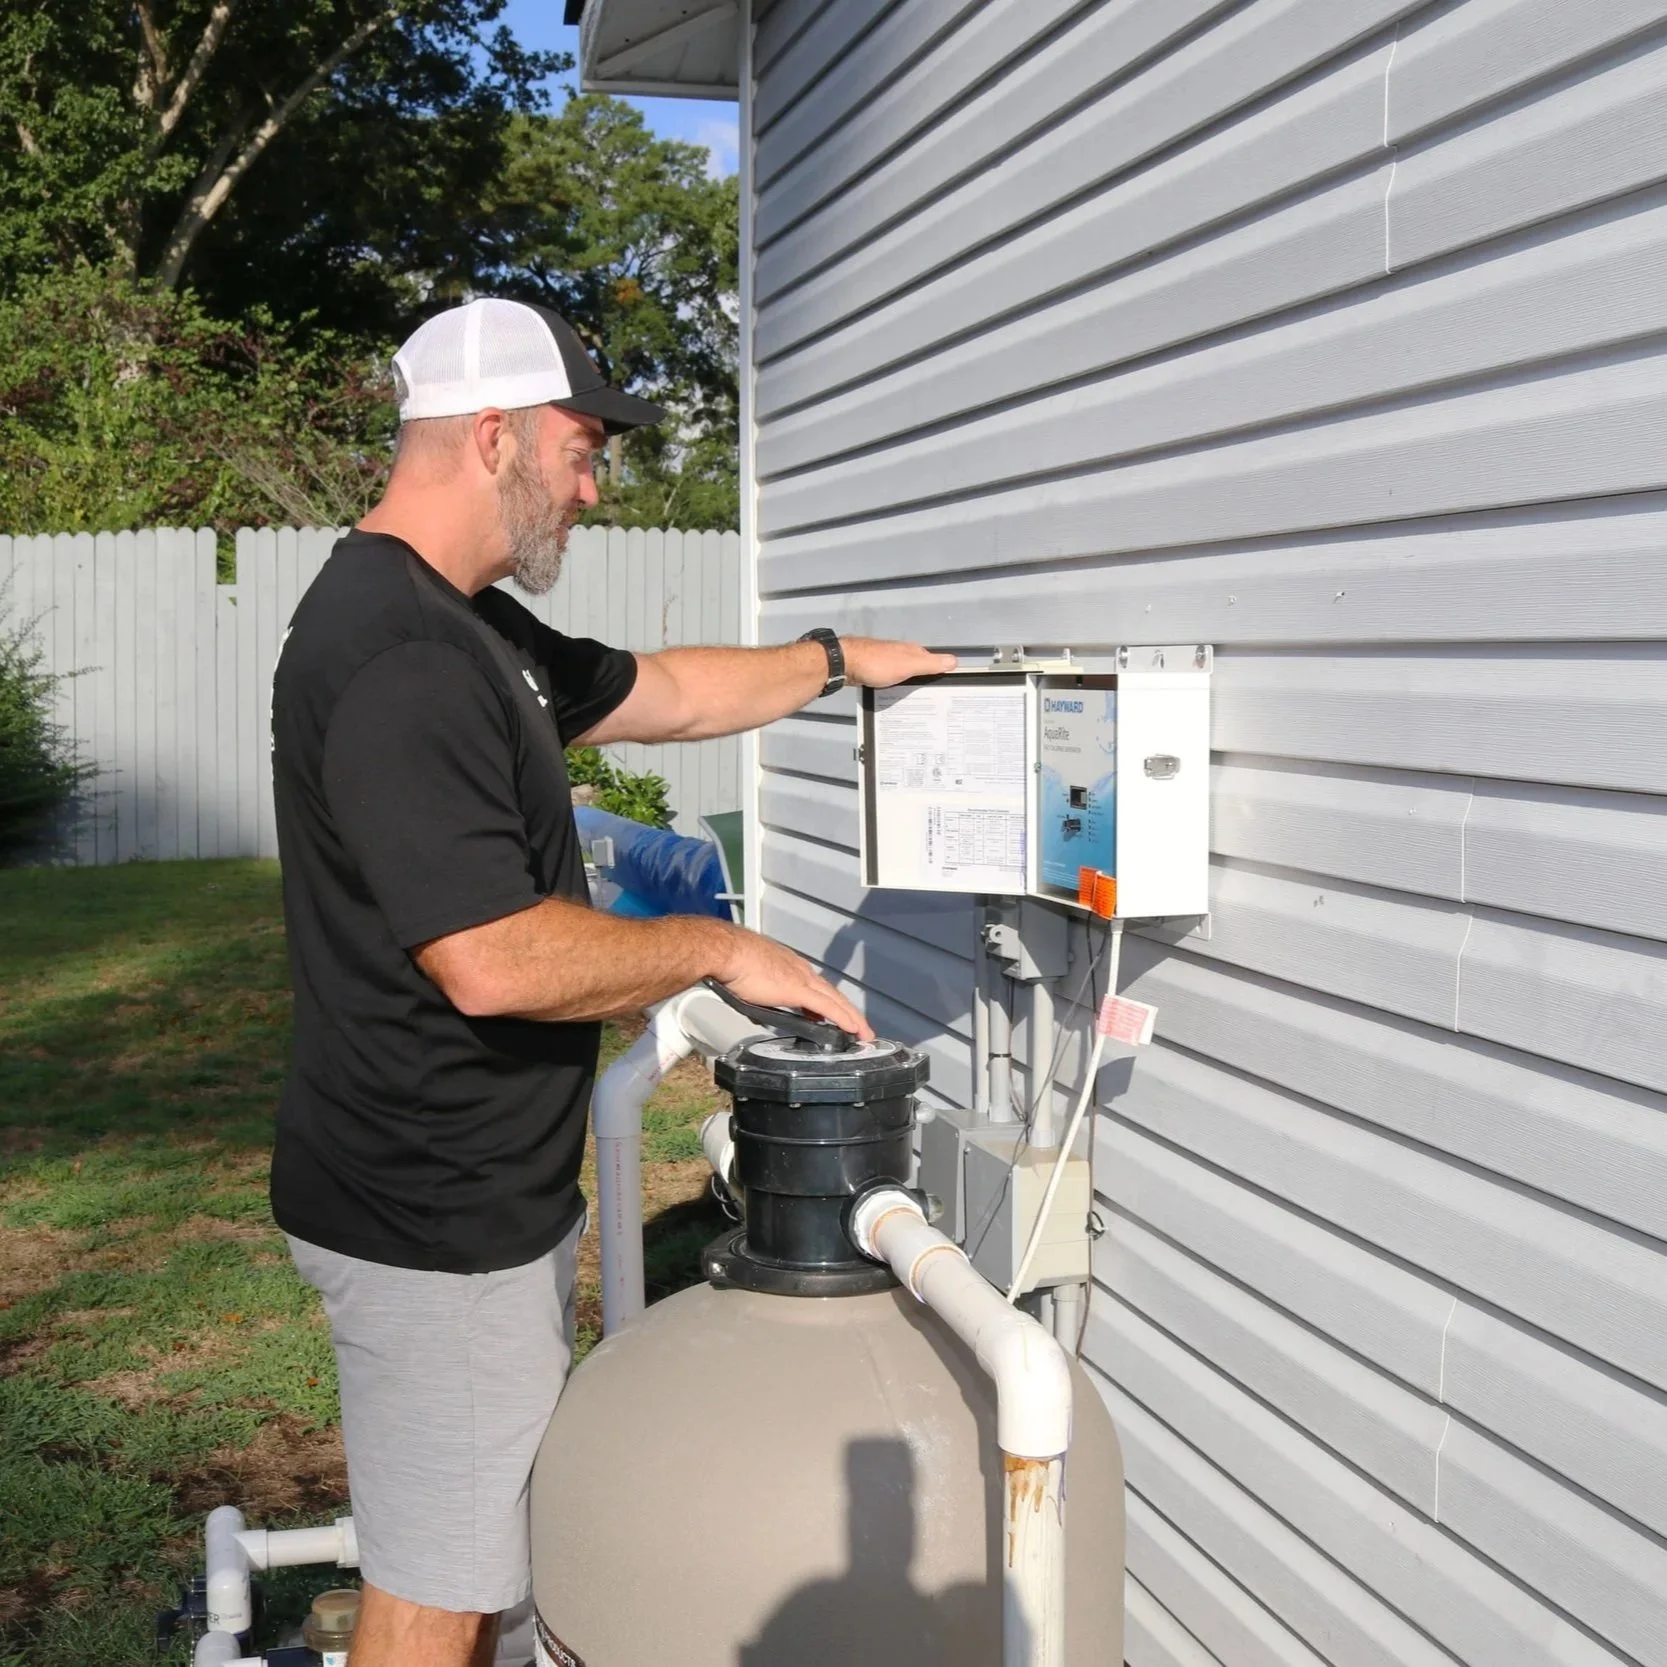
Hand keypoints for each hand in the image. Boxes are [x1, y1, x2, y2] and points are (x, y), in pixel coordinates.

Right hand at [710, 925, 873, 1039]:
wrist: (726, 952)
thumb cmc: (731, 963)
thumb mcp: (750, 985)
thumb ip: (761, 1000)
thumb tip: (761, 1015)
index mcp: (790, 967)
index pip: (817, 987)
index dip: (830, 1002)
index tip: (837, 1015)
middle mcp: (801, 970)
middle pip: (832, 994)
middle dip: (848, 1011)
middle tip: (860, 1027)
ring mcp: (802, 979)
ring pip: (836, 1001)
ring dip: (852, 1017)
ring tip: (862, 1032)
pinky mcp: (798, 989)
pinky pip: (828, 1007)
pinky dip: (843, 1018)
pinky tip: (853, 1029)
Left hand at [840, 637, 956, 688]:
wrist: (846, 663)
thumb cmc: (878, 664)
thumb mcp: (909, 665)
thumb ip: (931, 664)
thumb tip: (955, 661)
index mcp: (912, 651)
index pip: (933, 661)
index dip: (940, 673)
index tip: (944, 688)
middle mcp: (901, 653)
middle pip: (918, 667)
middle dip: (924, 680)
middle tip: (929, 699)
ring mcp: (886, 660)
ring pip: (903, 673)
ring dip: (908, 684)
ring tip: (913, 701)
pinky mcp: (874, 668)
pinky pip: (890, 678)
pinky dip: (894, 686)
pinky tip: (894, 695)